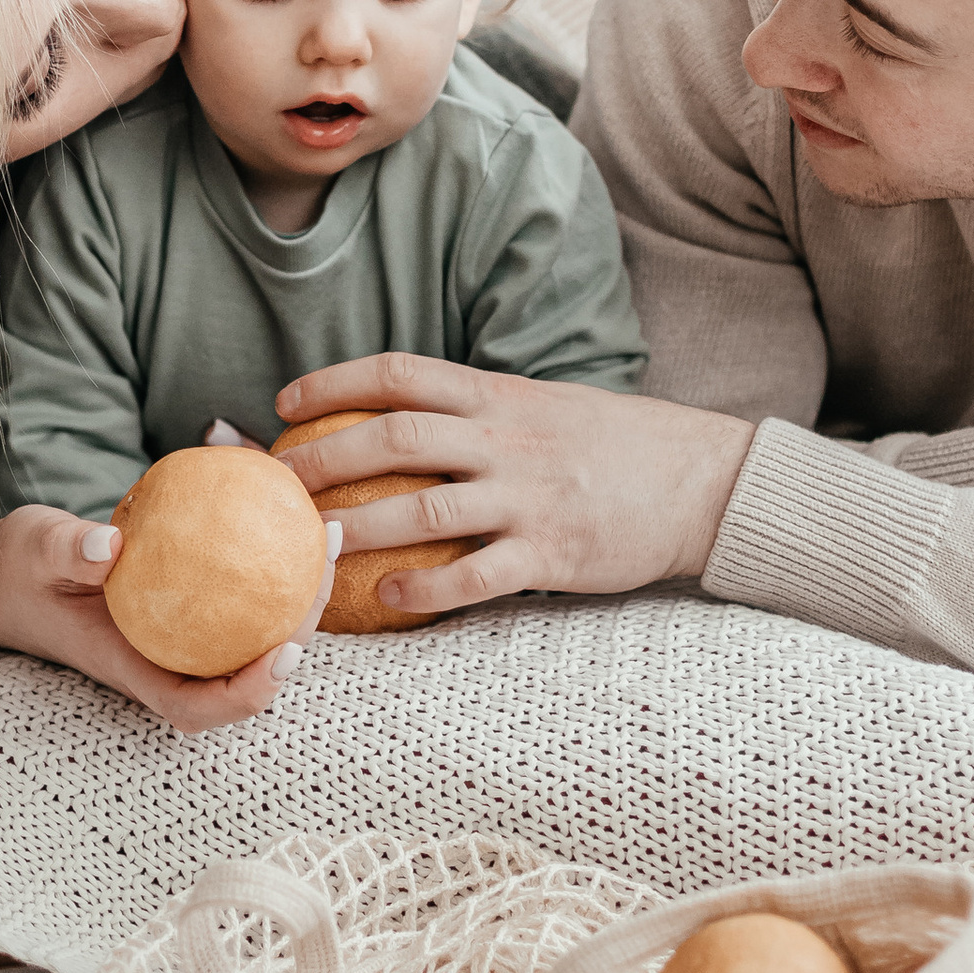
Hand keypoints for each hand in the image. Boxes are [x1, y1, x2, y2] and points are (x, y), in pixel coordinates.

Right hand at [0, 502, 335, 725]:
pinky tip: (284, 515)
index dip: (248, 695)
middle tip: (323, 573)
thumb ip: (66, 551)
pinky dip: (264, 568)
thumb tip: (110, 544)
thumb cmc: (14, 569)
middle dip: (295, 638)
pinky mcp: (178, 611)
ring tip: (325, 539)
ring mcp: (171, 640)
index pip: (194, 707)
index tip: (285, 655)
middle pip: (242, 675)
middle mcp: (159, 661)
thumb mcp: (32, 549)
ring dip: (292, 602)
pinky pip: (232, 598)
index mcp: (127, 667)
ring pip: (246, 638)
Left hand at [269, 354, 754, 617]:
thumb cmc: (613, 443)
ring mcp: (530, 496)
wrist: (700, 480)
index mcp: (499, 394)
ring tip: (310, 547)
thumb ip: (478, 410)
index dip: (335, 382)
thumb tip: (400, 418)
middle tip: (274, 481)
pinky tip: (388, 598)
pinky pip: (477, 574)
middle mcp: (507, 439)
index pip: (401, 374)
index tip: (284, 400)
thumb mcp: (541, 404)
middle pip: (397, 437)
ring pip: (424, 507)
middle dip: (324, 456)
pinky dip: (426, 587)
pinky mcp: (554, 552)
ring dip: (359, 527)